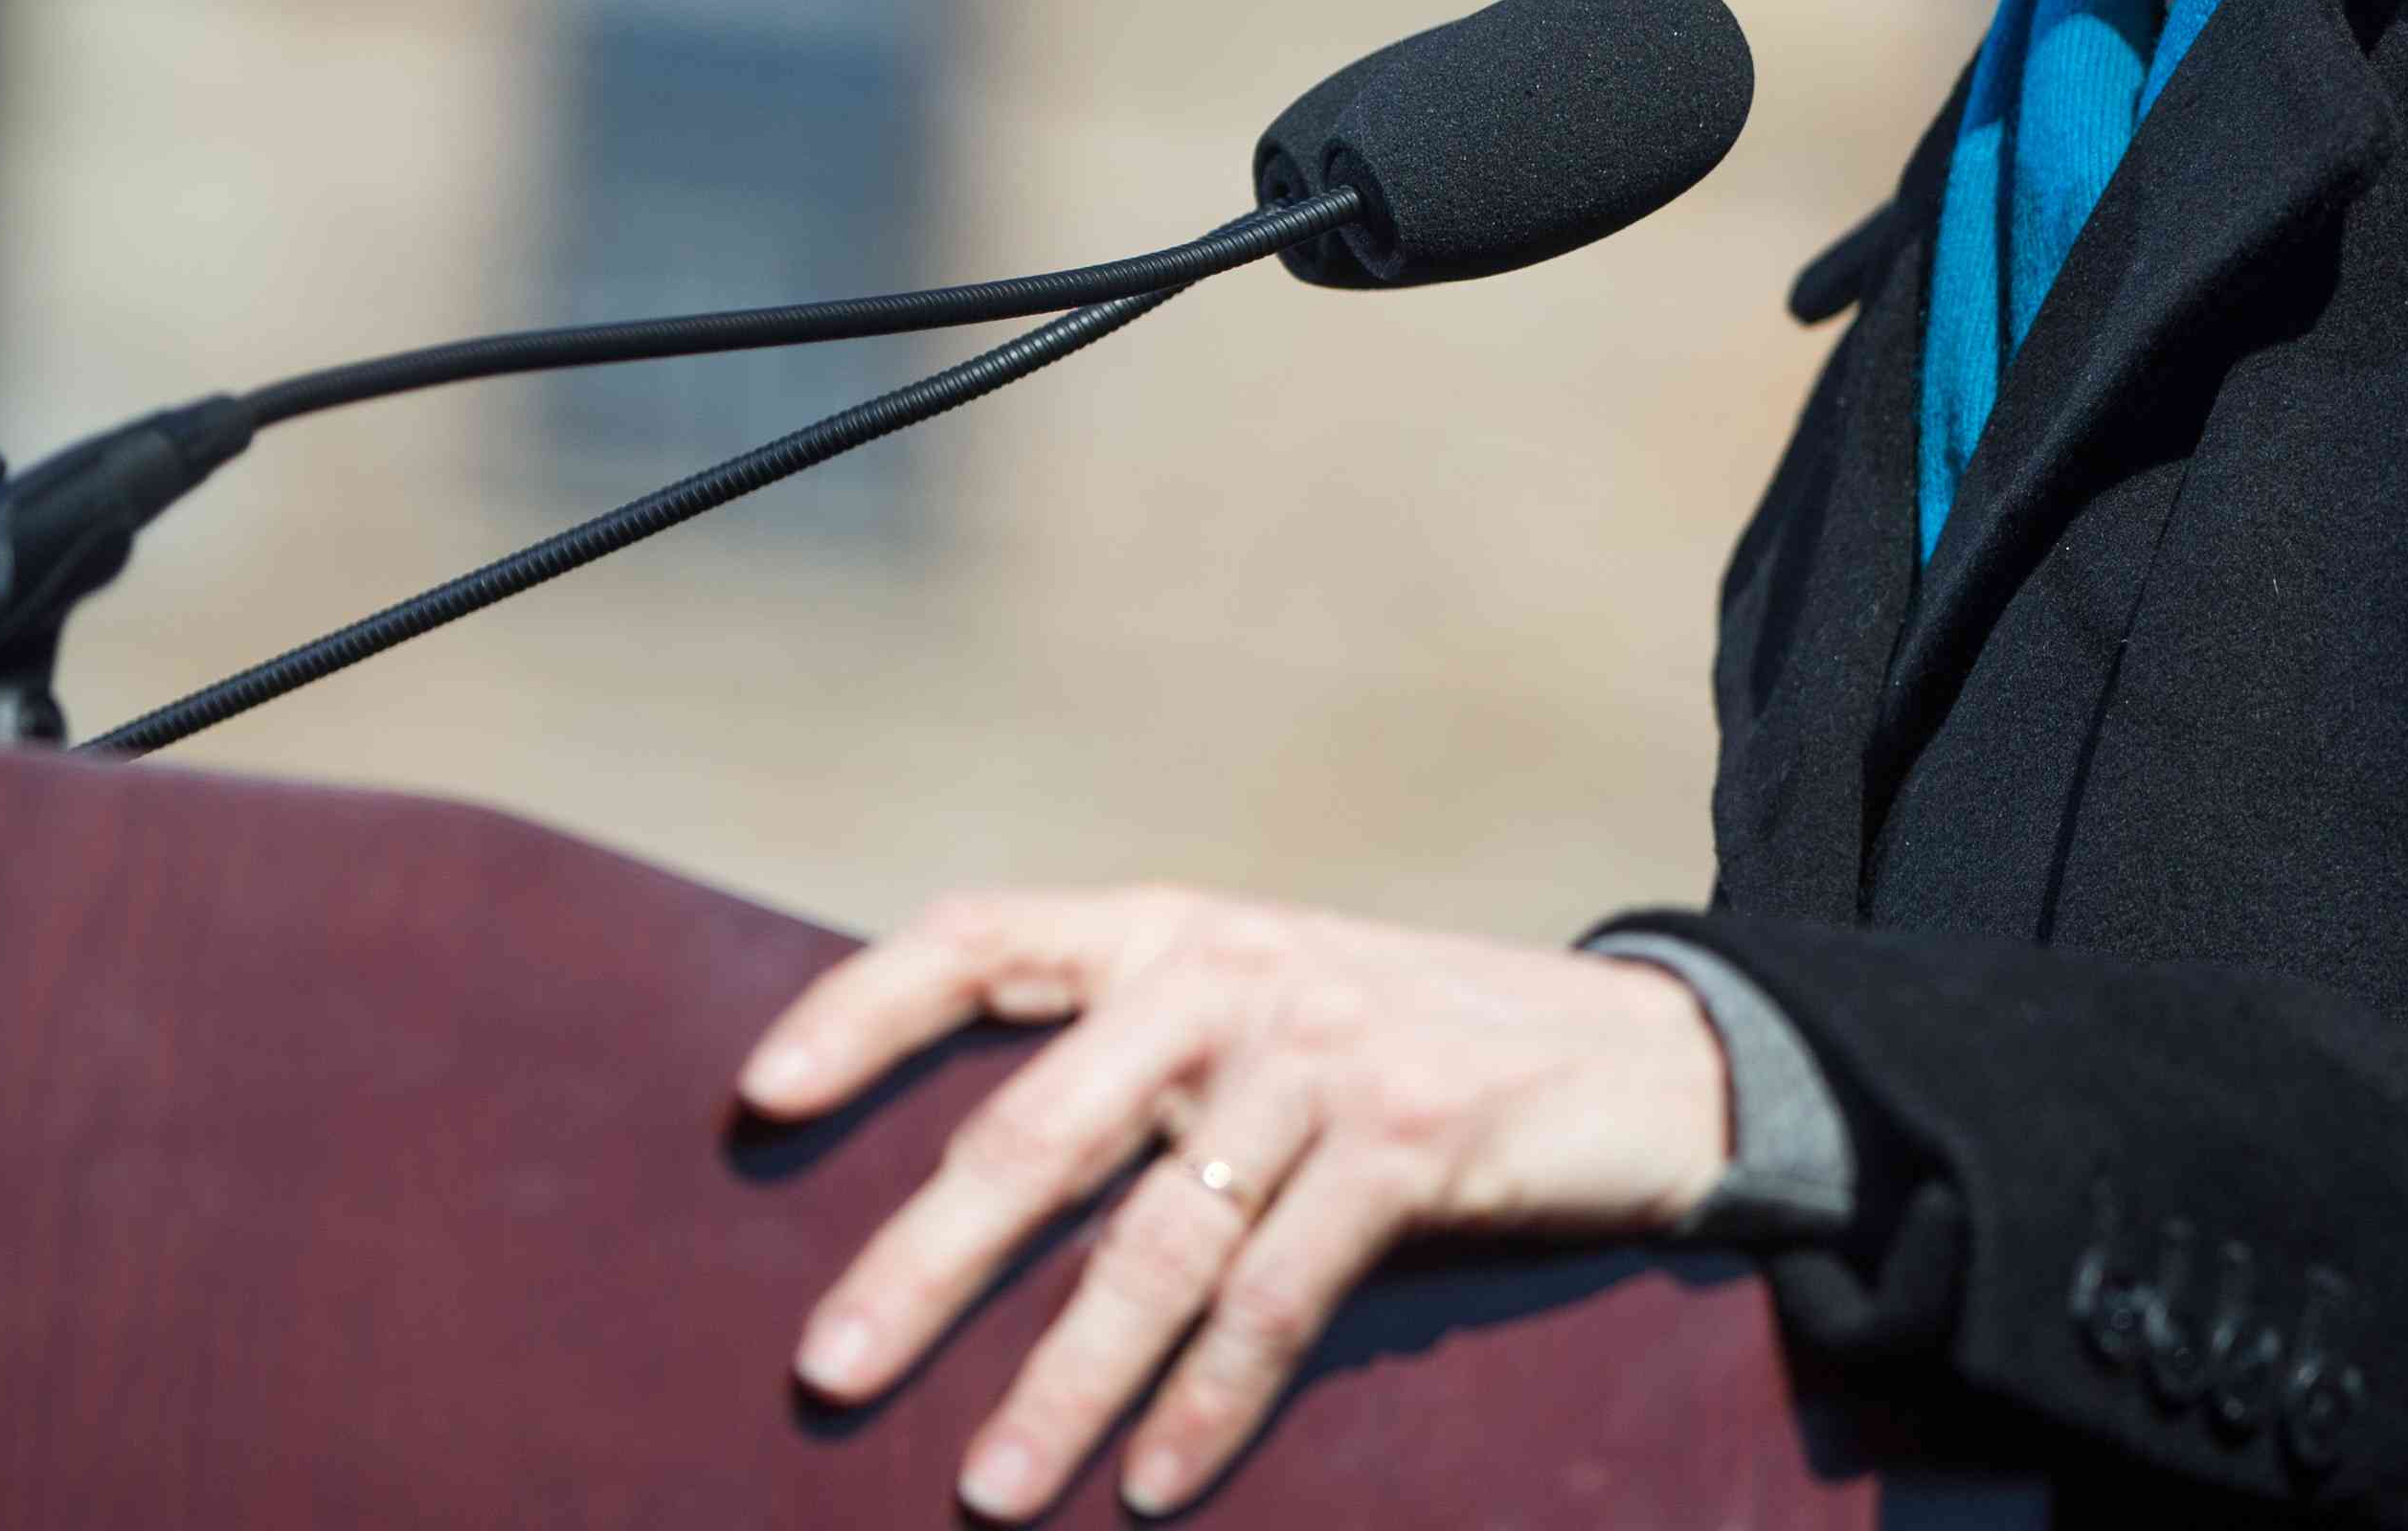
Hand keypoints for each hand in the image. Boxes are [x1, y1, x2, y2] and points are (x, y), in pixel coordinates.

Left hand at [736, 887, 1732, 1518]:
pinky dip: (1206, 1402)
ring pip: (1154, 1244)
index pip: (984, 938)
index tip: (759, 1100)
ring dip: (1062, 1382)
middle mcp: (1235, 974)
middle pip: (1035, 1128)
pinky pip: (1275, 1297)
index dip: (861, 1008)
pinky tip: (1153, 1482)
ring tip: (987, 1488)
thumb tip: (963, 1188)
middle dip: (921, 1264)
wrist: (1649, 1056)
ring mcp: (1324, 1055)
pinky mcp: (1410, 1139)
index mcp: (1178, 932)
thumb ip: (1142, 1058)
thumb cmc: (1418, 1050)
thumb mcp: (1273, 1011)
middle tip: (826, 1372)